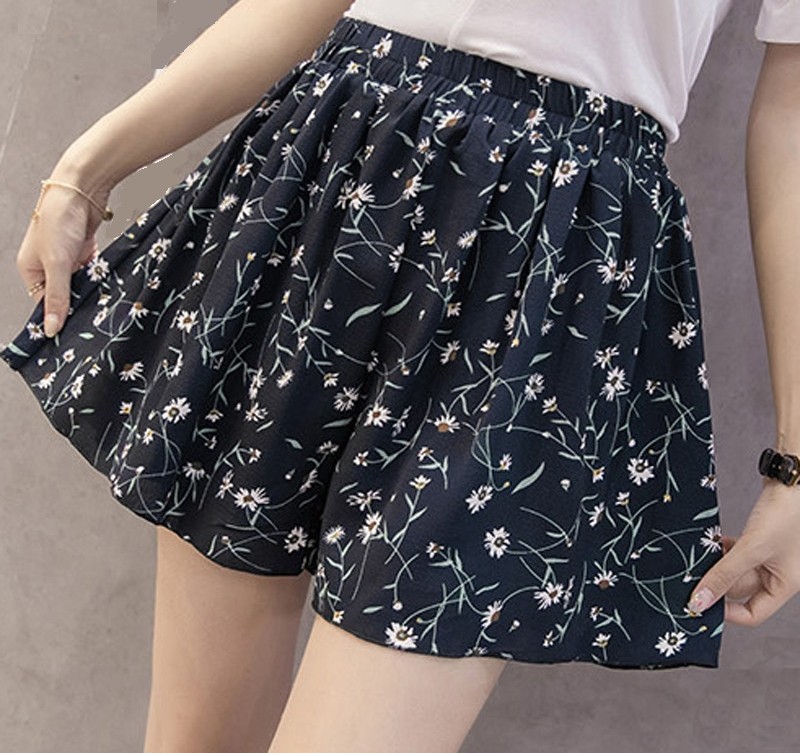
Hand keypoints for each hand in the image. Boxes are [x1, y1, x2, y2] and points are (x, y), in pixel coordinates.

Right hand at [15, 171, 114, 337]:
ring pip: (80, 283)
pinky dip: (98, 278)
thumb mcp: (57, 264)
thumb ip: (57, 297)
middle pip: (63, 293)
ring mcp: (66, 258)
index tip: (73, 331)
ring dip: (90, 290)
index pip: (43, 302)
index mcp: (30, 268)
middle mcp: (46, 264)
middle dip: (77, 302)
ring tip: (102, 303)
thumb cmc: (59, 220)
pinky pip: (92, 272)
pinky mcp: (84, 251)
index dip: (58, 315)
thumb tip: (50, 328)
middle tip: (92, 319)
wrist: (81, 190)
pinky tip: (108, 286)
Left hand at [687, 477, 799, 624]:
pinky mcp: (759, 539)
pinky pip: (736, 553)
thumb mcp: (752, 548)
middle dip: (719, 581)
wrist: (793, 480)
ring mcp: (768, 556)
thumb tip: (699, 602)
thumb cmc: (785, 514)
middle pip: (741, 590)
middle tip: (692, 572)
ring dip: (718, 564)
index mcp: (785, 584)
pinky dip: (723, 549)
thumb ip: (724, 575)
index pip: (753, 614)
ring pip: (735, 570)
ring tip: (702, 554)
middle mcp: (778, 574)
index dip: (727, 612)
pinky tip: (713, 541)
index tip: (701, 600)